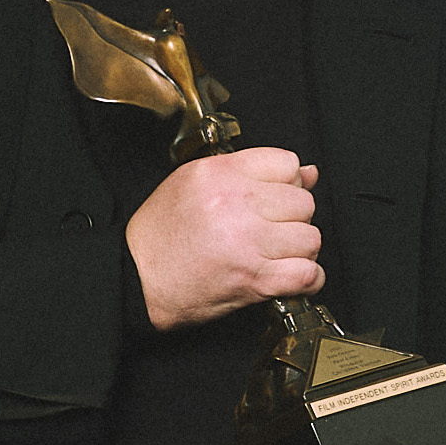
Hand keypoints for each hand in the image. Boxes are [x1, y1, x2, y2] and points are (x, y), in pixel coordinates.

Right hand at [128, 150, 322, 329]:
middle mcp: (235, 204)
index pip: (288, 164)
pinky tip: (291, 277)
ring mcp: (247, 242)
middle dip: (292, 218)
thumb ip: (249, 173)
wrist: (136, 279)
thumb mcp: (192, 185)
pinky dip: (308, 280)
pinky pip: (307, 274)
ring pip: (310, 238)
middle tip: (270, 230)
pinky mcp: (254, 278)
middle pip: (303, 202)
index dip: (286, 184)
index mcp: (218, 174)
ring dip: (299, 250)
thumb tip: (307, 173)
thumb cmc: (158, 236)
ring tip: (276, 254)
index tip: (273, 200)